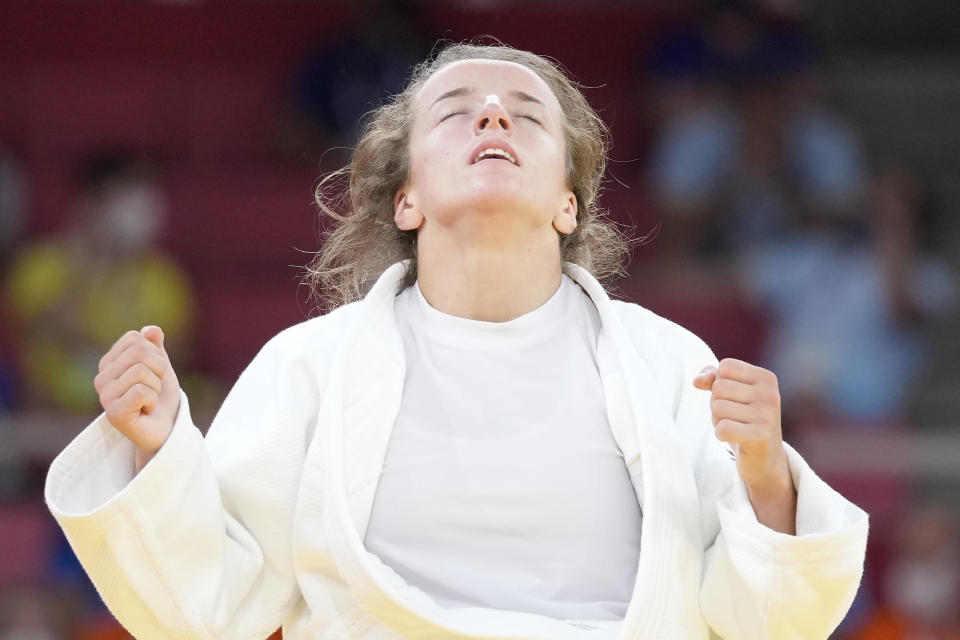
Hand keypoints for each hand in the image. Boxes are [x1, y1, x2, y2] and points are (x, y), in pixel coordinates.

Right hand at [94, 326, 180, 470]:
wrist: (166, 428)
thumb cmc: (161, 397)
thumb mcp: (160, 365)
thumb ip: (154, 346)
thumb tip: (151, 329)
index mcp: (109, 363)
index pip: (135, 338)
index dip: (155, 354)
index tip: (154, 373)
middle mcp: (101, 378)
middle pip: (139, 352)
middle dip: (159, 370)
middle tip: (154, 389)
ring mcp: (104, 396)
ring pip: (141, 371)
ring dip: (156, 387)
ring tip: (149, 401)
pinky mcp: (113, 414)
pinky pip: (141, 392)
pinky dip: (153, 401)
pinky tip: (146, 411)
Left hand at [693, 358, 795, 533]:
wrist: (764, 459)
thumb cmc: (744, 420)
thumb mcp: (731, 394)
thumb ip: (713, 378)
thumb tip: (697, 381)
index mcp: (766, 378)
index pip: (725, 367)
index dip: (719, 384)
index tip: (734, 400)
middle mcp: (770, 394)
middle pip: (719, 388)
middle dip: (717, 404)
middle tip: (734, 418)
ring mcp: (767, 416)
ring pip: (717, 407)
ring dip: (718, 420)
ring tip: (736, 428)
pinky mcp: (760, 437)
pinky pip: (722, 428)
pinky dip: (720, 434)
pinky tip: (734, 438)